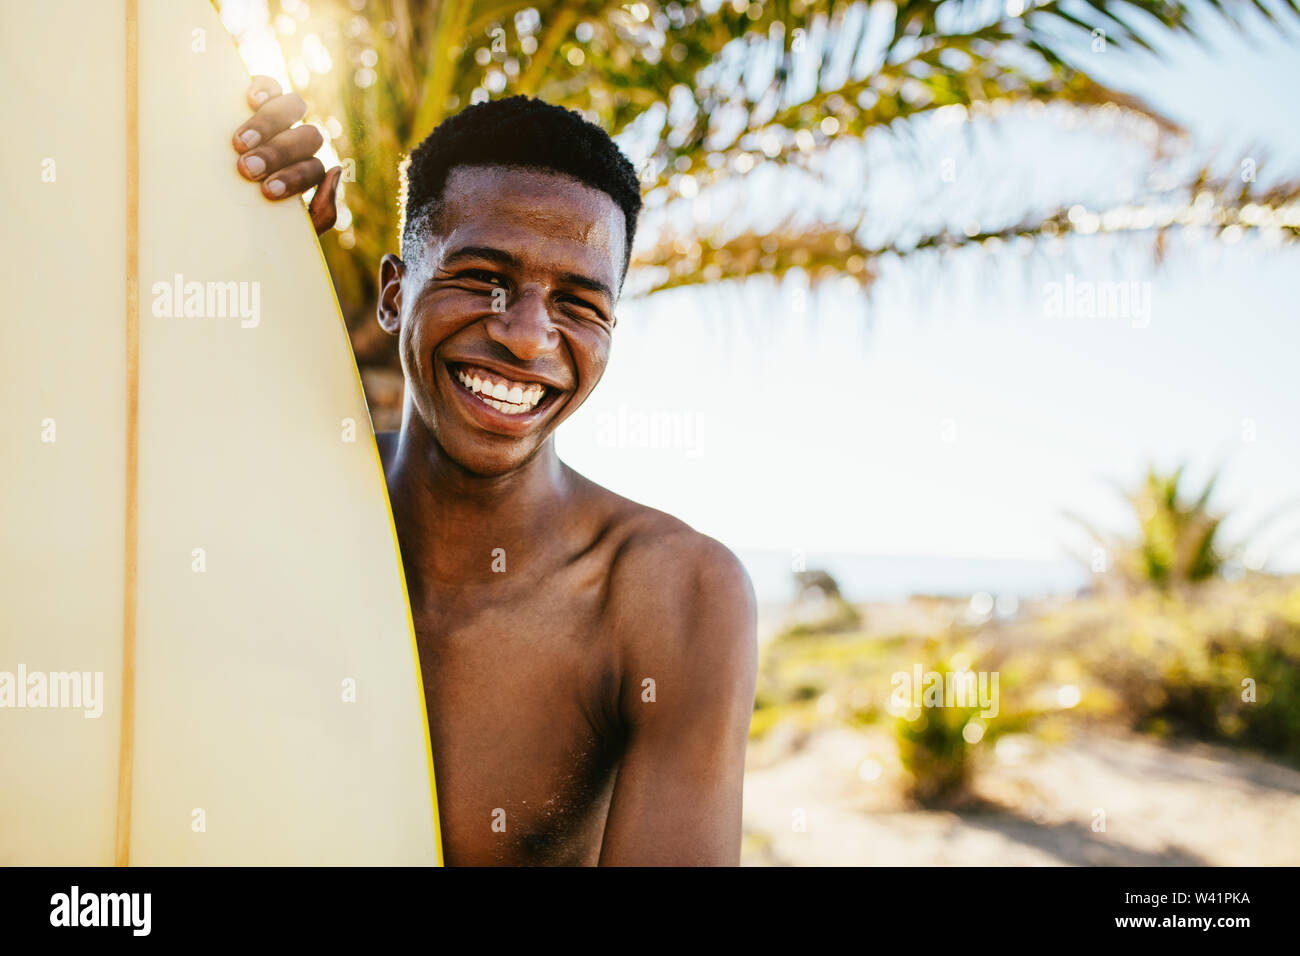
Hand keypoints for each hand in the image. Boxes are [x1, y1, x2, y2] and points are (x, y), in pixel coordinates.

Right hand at [232, 76, 341, 235]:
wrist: (209, 209)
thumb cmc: (250, 218)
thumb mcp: (287, 228)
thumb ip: (322, 212)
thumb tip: (337, 171)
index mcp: (304, 172)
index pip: (314, 170)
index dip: (294, 178)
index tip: (266, 192)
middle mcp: (297, 142)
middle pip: (308, 138)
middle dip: (278, 154)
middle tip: (247, 169)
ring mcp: (279, 118)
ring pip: (294, 107)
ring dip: (269, 124)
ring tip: (239, 143)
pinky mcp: (257, 97)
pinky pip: (270, 84)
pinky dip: (264, 88)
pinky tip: (251, 99)